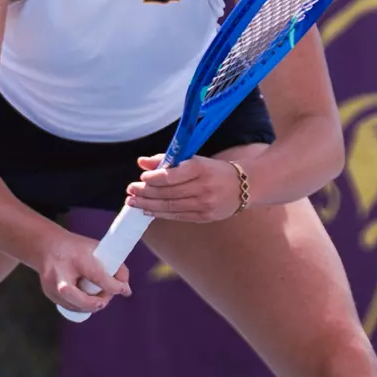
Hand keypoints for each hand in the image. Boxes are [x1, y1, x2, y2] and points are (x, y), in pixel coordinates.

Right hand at [36, 230, 130, 314]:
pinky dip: (80, 307)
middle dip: (92, 303)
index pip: (96, 275)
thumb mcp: (97, 248)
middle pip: (73, 295)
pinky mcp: (48, 293)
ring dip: (89, 307)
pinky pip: (67, 306)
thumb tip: (126, 290)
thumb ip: (116, 267)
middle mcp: (60, 272)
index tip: (123, 289)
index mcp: (76, 258)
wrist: (46, 246)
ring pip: (71, 304)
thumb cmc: (76, 247)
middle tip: (105, 300)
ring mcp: (51, 284)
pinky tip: (88, 300)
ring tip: (99, 298)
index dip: (112, 286)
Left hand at [125, 155, 244, 222]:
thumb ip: (168, 160)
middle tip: (131, 190)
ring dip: (148, 205)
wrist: (245, 186)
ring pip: (170, 206)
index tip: (142, 177)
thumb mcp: (195, 160)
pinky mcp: (205, 216)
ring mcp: (205, 204)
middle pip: (168, 193)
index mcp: (201, 168)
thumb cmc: (215, 170)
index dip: (153, 178)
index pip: (171, 176)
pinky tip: (148, 210)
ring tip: (133, 202)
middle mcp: (204, 187)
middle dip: (146, 193)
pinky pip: (178, 216)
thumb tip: (142, 162)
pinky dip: (161, 214)